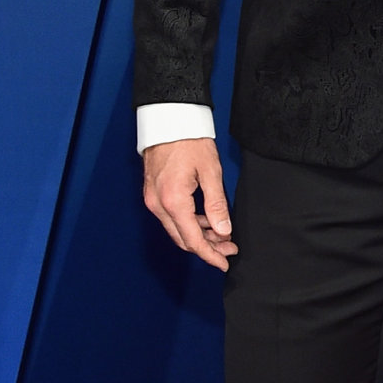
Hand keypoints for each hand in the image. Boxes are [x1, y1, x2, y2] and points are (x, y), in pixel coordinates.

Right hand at [142, 139, 235, 270]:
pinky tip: (206, 220)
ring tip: (222, 234)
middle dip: (207, 247)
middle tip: (229, 248)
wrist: (168, 120)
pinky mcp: (152, 193)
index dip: (210, 255)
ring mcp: (153, 199)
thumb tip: (223, 231)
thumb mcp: (211, 172)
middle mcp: (158, 205)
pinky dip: (188, 223)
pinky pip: (171, 217)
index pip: (193, 240)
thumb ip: (217, 205)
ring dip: (198, 235)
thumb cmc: (190, 140)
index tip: (224, 262)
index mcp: (174, 201)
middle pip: (183, 239)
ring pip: (177, 229)